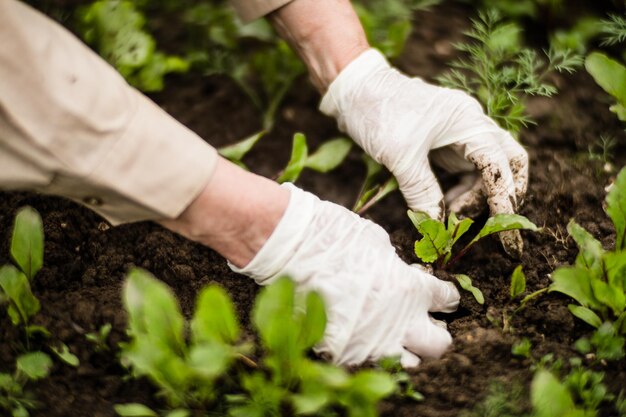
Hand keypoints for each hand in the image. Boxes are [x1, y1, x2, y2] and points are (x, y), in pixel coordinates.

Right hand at [230, 184, 459, 366]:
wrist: (292, 249)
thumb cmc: (334, 237)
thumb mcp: (378, 244)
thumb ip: (397, 268)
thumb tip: (401, 276)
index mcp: (410, 289)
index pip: (446, 301)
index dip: (445, 298)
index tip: (441, 297)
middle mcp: (398, 322)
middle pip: (439, 344)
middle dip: (437, 332)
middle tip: (424, 321)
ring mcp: (370, 341)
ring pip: (409, 363)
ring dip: (407, 348)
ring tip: (394, 333)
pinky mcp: (344, 352)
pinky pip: (369, 359)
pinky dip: (370, 348)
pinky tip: (362, 332)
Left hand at [320, 49, 528, 255]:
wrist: (355, 90)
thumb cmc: (379, 113)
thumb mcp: (400, 156)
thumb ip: (422, 191)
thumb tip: (436, 225)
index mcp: (469, 121)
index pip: (501, 163)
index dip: (506, 197)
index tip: (504, 228)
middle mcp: (471, 125)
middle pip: (508, 162)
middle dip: (503, 194)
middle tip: (491, 225)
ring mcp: (459, 134)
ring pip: (485, 170)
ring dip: (476, 197)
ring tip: (451, 217)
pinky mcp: (444, 143)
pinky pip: (464, 171)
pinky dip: (461, 191)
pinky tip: (444, 205)